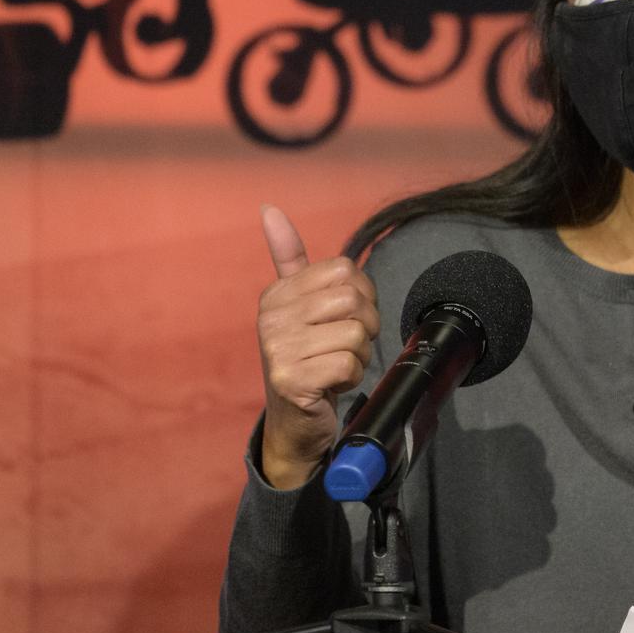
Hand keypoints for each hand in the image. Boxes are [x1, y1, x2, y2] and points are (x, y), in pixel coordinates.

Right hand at [256, 204, 379, 488]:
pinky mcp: (292, 380)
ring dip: (358, 354)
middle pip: (353, 299)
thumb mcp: (297, 305)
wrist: (293, 423)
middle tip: (345, 345)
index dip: (362, 296)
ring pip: (355, 332)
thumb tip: (269, 209)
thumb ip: (288, 258)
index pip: (345, 271)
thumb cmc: (305, 358)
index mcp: (276, 293)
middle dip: (364, 326)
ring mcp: (278, 349)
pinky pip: (349, 363)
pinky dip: (351, 377)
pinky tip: (331, 384)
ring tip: (336, 365)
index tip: (346, 318)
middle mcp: (271, 317)